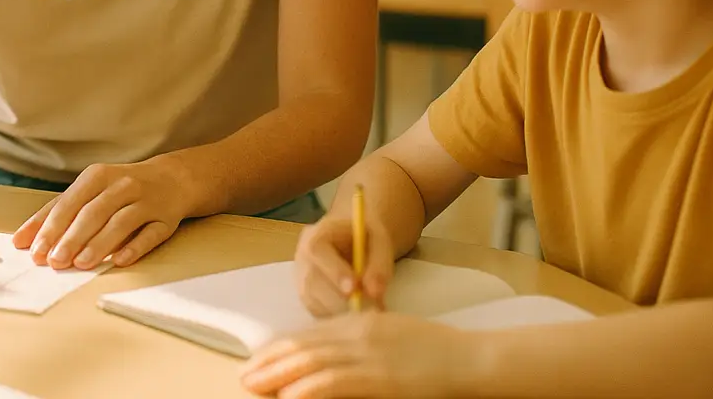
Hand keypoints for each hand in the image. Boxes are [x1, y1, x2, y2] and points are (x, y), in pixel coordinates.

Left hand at [11, 156, 195, 269]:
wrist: (172, 178)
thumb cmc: (119, 188)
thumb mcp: (89, 190)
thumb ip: (57, 212)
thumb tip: (22, 240)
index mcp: (97, 176)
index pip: (69, 202)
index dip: (50, 227)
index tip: (34, 251)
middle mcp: (122, 185)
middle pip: (93, 212)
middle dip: (71, 238)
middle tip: (54, 262)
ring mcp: (146, 201)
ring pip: (121, 223)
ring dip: (99, 244)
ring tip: (81, 264)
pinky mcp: (166, 219)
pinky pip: (151, 234)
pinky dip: (135, 247)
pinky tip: (119, 261)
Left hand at [241, 312, 477, 397]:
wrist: (468, 358)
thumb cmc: (434, 351)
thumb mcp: (390, 334)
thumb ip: (360, 339)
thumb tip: (329, 357)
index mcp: (359, 322)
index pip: (309, 334)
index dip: (280, 348)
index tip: (259, 360)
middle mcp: (357, 333)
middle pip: (303, 346)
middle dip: (269, 362)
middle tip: (245, 375)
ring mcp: (367, 355)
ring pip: (311, 362)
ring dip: (278, 376)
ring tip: (255, 386)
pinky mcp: (379, 377)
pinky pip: (335, 382)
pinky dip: (308, 388)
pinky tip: (290, 396)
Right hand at [294, 213, 395, 316]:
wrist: (355, 241)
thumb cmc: (366, 237)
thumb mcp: (380, 240)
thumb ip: (379, 264)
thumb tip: (374, 292)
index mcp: (316, 235)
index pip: (316, 252)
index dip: (334, 272)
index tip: (354, 289)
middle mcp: (302, 258)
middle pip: (312, 283)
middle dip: (342, 300)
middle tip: (371, 308)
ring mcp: (302, 280)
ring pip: (315, 303)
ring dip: (342, 312)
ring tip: (368, 310)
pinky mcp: (307, 299)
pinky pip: (318, 314)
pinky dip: (338, 318)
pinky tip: (356, 313)